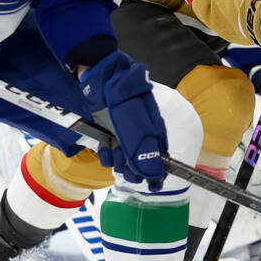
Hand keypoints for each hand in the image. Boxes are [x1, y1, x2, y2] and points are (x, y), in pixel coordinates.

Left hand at [79, 51, 167, 190]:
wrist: (100, 75)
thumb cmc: (122, 96)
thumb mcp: (135, 125)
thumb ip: (143, 150)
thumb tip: (153, 174)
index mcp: (154, 131)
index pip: (161, 159)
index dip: (157, 174)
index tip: (153, 186)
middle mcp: (141, 135)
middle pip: (140, 164)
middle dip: (132, 170)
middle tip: (125, 168)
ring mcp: (124, 135)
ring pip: (123, 161)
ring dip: (117, 161)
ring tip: (113, 149)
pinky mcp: (109, 133)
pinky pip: (109, 153)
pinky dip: (105, 153)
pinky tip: (104, 145)